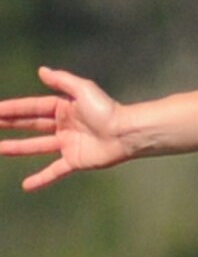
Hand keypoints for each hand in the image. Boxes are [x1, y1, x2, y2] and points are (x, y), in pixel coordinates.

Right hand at [0, 67, 128, 188]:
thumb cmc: (107, 110)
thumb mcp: (83, 90)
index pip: (33, 108)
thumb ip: (63, 81)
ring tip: (0, 149)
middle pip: (32, 125)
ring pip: (37, 147)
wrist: (126, 133)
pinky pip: (54, 171)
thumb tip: (41, 70)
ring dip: (18, 148)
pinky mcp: (75, 161)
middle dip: (11, 125)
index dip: (13, 109)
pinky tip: (26, 186)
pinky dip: (41, 179)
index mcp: (64, 108)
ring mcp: (68, 144)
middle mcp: (64, 126)